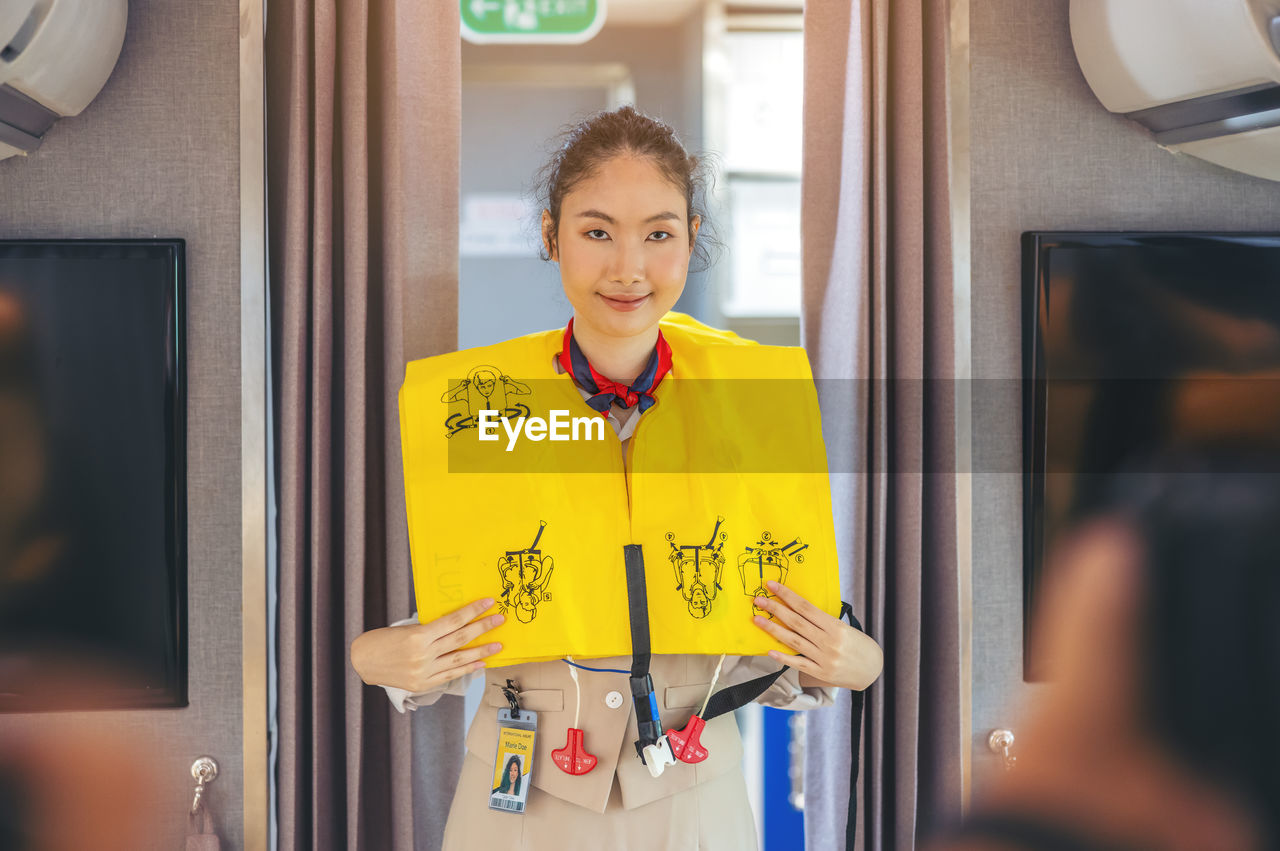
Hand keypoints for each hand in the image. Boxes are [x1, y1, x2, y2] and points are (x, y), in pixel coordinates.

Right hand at [350, 597, 503, 692]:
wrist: (362, 662)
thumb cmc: (382, 640)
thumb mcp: (406, 629)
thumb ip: (430, 630)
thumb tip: (456, 624)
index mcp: (418, 636)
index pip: (453, 621)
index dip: (473, 611)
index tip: (489, 603)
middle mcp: (423, 655)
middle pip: (460, 639)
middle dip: (483, 628)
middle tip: (500, 619)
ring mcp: (424, 672)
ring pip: (459, 660)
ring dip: (481, 652)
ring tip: (497, 645)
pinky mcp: (422, 685)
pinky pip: (450, 676)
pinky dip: (466, 669)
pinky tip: (480, 664)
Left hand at [752, 580, 882, 690]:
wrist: (873, 670)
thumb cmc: (858, 645)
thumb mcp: (845, 628)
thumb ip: (823, 621)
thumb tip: (798, 608)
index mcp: (836, 626)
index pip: (806, 607)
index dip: (787, 595)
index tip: (772, 586)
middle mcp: (829, 642)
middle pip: (797, 622)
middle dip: (775, 609)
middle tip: (758, 600)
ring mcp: (824, 659)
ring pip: (794, 641)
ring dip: (773, 629)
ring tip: (757, 620)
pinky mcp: (821, 673)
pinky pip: (798, 664)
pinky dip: (783, 657)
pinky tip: (769, 651)